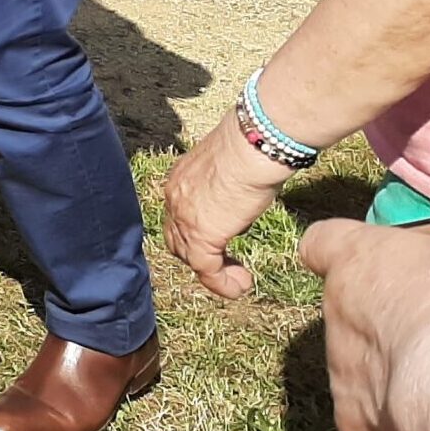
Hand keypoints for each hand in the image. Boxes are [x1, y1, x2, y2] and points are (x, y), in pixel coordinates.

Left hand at [162, 110, 297, 296]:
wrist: (253, 146)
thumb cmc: (252, 148)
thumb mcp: (233, 167)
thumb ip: (228, 183)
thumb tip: (242, 193)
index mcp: (181, 178)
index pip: (180, 213)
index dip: (196, 232)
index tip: (225, 242)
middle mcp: (175, 197)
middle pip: (177, 237)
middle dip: (199, 256)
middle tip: (228, 265)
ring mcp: (184, 216)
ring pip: (188, 256)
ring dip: (214, 272)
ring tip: (239, 279)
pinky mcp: (201, 234)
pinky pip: (205, 269)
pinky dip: (221, 282)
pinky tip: (241, 284)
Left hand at [302, 218, 429, 430]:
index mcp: (357, 257)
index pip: (324, 243)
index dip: (343, 254)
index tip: (368, 267)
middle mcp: (335, 310)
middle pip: (355, 315)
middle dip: (390, 326)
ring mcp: (340, 369)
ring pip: (364, 371)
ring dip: (398, 376)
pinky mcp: (356, 425)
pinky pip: (378, 423)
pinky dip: (403, 425)